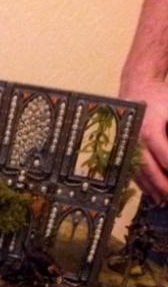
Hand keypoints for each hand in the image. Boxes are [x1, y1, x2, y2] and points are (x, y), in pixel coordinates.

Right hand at [120, 76, 167, 203]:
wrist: (137, 86)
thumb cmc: (160, 97)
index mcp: (150, 131)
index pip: (166, 159)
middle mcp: (135, 141)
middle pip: (151, 172)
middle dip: (164, 188)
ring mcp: (126, 146)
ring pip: (139, 174)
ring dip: (153, 190)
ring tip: (165, 201)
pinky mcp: (122, 149)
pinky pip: (132, 170)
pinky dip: (143, 183)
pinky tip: (152, 192)